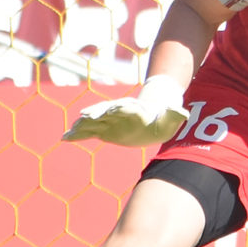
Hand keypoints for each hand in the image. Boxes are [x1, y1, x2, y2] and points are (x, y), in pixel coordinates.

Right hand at [63, 75, 188, 145]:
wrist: (153, 114)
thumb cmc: (163, 117)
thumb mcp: (172, 117)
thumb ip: (175, 114)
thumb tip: (183, 113)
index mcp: (135, 109)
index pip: (127, 108)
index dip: (120, 108)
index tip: (113, 109)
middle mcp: (119, 113)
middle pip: (105, 112)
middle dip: (96, 114)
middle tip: (84, 118)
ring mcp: (110, 120)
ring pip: (94, 122)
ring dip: (82, 127)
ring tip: (68, 133)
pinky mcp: (104, 129)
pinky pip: (89, 132)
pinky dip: (78, 135)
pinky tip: (65, 138)